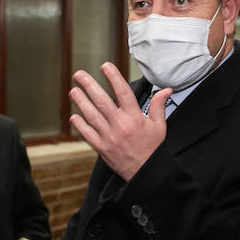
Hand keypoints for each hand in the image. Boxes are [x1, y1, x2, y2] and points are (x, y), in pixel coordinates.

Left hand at [69, 63, 167, 181]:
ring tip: (73, 91)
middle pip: (102, 101)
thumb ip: (159, 106)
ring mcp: (109, 137)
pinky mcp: (102, 148)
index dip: (114, 77)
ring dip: (81, 102)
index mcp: (135, 118)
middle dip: (89, 86)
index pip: (123, 92)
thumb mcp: (160, 126)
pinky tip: (74, 116)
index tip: (106, 66)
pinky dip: (80, 125)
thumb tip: (165, 90)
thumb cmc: (153, 149)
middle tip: (79, 75)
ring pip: (92, 116)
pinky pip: (88, 134)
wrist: (146, 173)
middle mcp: (121, 125)